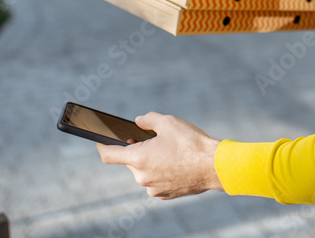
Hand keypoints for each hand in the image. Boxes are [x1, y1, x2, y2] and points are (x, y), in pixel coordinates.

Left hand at [96, 112, 223, 198]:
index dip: (102, 146)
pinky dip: (162, 172)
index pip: (109, 155)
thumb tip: (138, 122)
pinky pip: (157, 181)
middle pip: (131, 161)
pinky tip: (177, 164)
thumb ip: (148, 120)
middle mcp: (142, 177)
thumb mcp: (169, 122)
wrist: (214, 166)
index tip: (99, 141)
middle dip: (138, 150)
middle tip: (154, 140)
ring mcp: (153, 188)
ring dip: (151, 162)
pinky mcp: (165, 195)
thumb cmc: (191, 143)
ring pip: (145, 172)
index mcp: (139, 158)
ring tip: (171, 151)